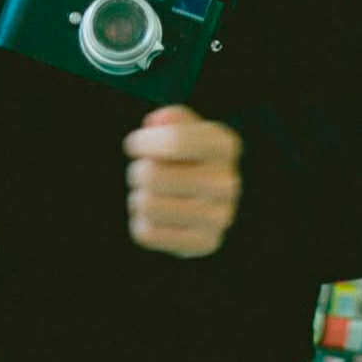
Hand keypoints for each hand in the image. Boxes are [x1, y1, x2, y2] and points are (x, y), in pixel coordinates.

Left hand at [123, 105, 241, 258]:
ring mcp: (219, 216)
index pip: (174, 141)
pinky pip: (147, 233)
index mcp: (224, 145)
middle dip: (137, 171)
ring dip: (137, 197)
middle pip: (153, 175)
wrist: (208, 199)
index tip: (134, 145)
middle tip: (142, 172)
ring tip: (147, 194)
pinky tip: (154, 216)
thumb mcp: (182, 127)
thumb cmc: (186, 156)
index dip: (144, 142)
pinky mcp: (205, 243)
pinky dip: (140, 222)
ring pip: (147, 205)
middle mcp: (227, 182)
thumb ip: (171, 118)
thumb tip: (158, 123)